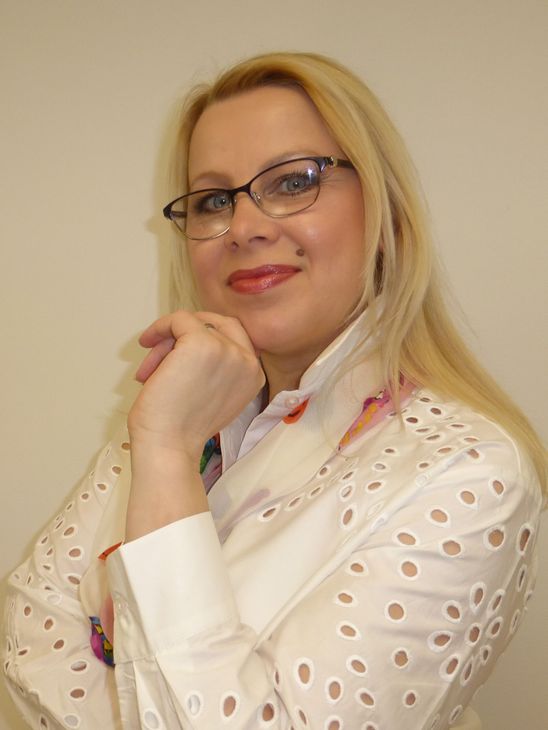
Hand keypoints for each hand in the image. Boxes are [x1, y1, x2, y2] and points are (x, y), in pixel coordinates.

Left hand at [128, 310, 264, 466]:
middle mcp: (247, 361)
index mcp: (254, 376)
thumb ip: (216, 371)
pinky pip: (178, 320)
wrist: (168, 446)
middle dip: (191, 330)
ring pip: (195, 323)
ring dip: (169, 340)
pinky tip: (146, 343)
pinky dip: (160, 328)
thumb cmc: (180, 429)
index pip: (237, 338)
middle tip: (167, 342)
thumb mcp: (214, 397)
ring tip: (151, 368)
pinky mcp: (201, 342)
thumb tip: (188, 345)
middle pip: (221, 324)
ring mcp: (226, 350)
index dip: (208, 338)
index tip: (182, 350)